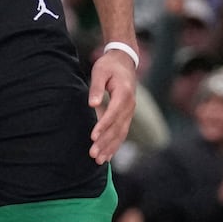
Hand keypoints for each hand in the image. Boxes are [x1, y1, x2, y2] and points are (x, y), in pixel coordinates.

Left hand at [87, 49, 136, 164]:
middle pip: (117, 127)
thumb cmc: (109, 65)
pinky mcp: (127, 115)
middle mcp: (129, 105)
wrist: (124, 61)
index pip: (113, 113)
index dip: (103, 126)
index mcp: (123, 94)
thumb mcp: (100, 71)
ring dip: (110, 147)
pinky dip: (115, 145)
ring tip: (99, 160)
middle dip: (105, 142)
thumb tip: (92, 104)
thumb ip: (96, 87)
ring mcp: (130, 111)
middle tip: (93, 154)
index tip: (92, 137)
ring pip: (121, 133)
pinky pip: (122, 132)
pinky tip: (108, 155)